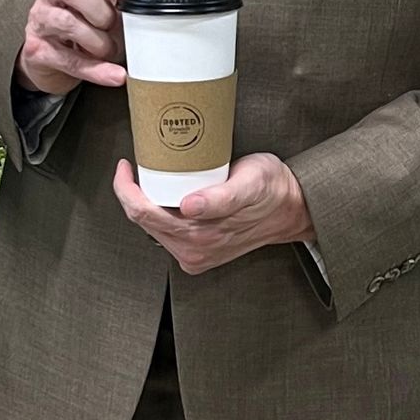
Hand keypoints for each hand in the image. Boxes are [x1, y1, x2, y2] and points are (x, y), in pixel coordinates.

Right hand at [17, 0, 131, 95]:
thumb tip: (144, 10)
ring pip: (67, 22)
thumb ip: (117, 2)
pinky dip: (97, 70)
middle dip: (100, 10)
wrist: (51, 59)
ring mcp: (40, 19)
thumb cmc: (83, 25)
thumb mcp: (101, 7)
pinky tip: (114, 74)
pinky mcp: (37, 49)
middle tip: (112, 25)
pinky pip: (69, 60)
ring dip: (98, 41)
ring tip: (108, 49)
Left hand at [113, 152, 314, 274]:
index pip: (142, 213)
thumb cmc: (272, 191)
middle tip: (137, 165)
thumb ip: (221, 198)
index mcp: (199, 237)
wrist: (292, 208)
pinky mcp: (199, 251)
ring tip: (150, 176)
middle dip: (133, 193)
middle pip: (143, 221)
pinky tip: (165, 194)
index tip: (126, 165)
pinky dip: (159, 211)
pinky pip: (166, 231)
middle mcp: (193, 251)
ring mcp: (195, 254)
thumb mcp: (250, 184)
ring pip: (152, 226)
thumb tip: (189, 206)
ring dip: (146, 202)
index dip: (126, 188)